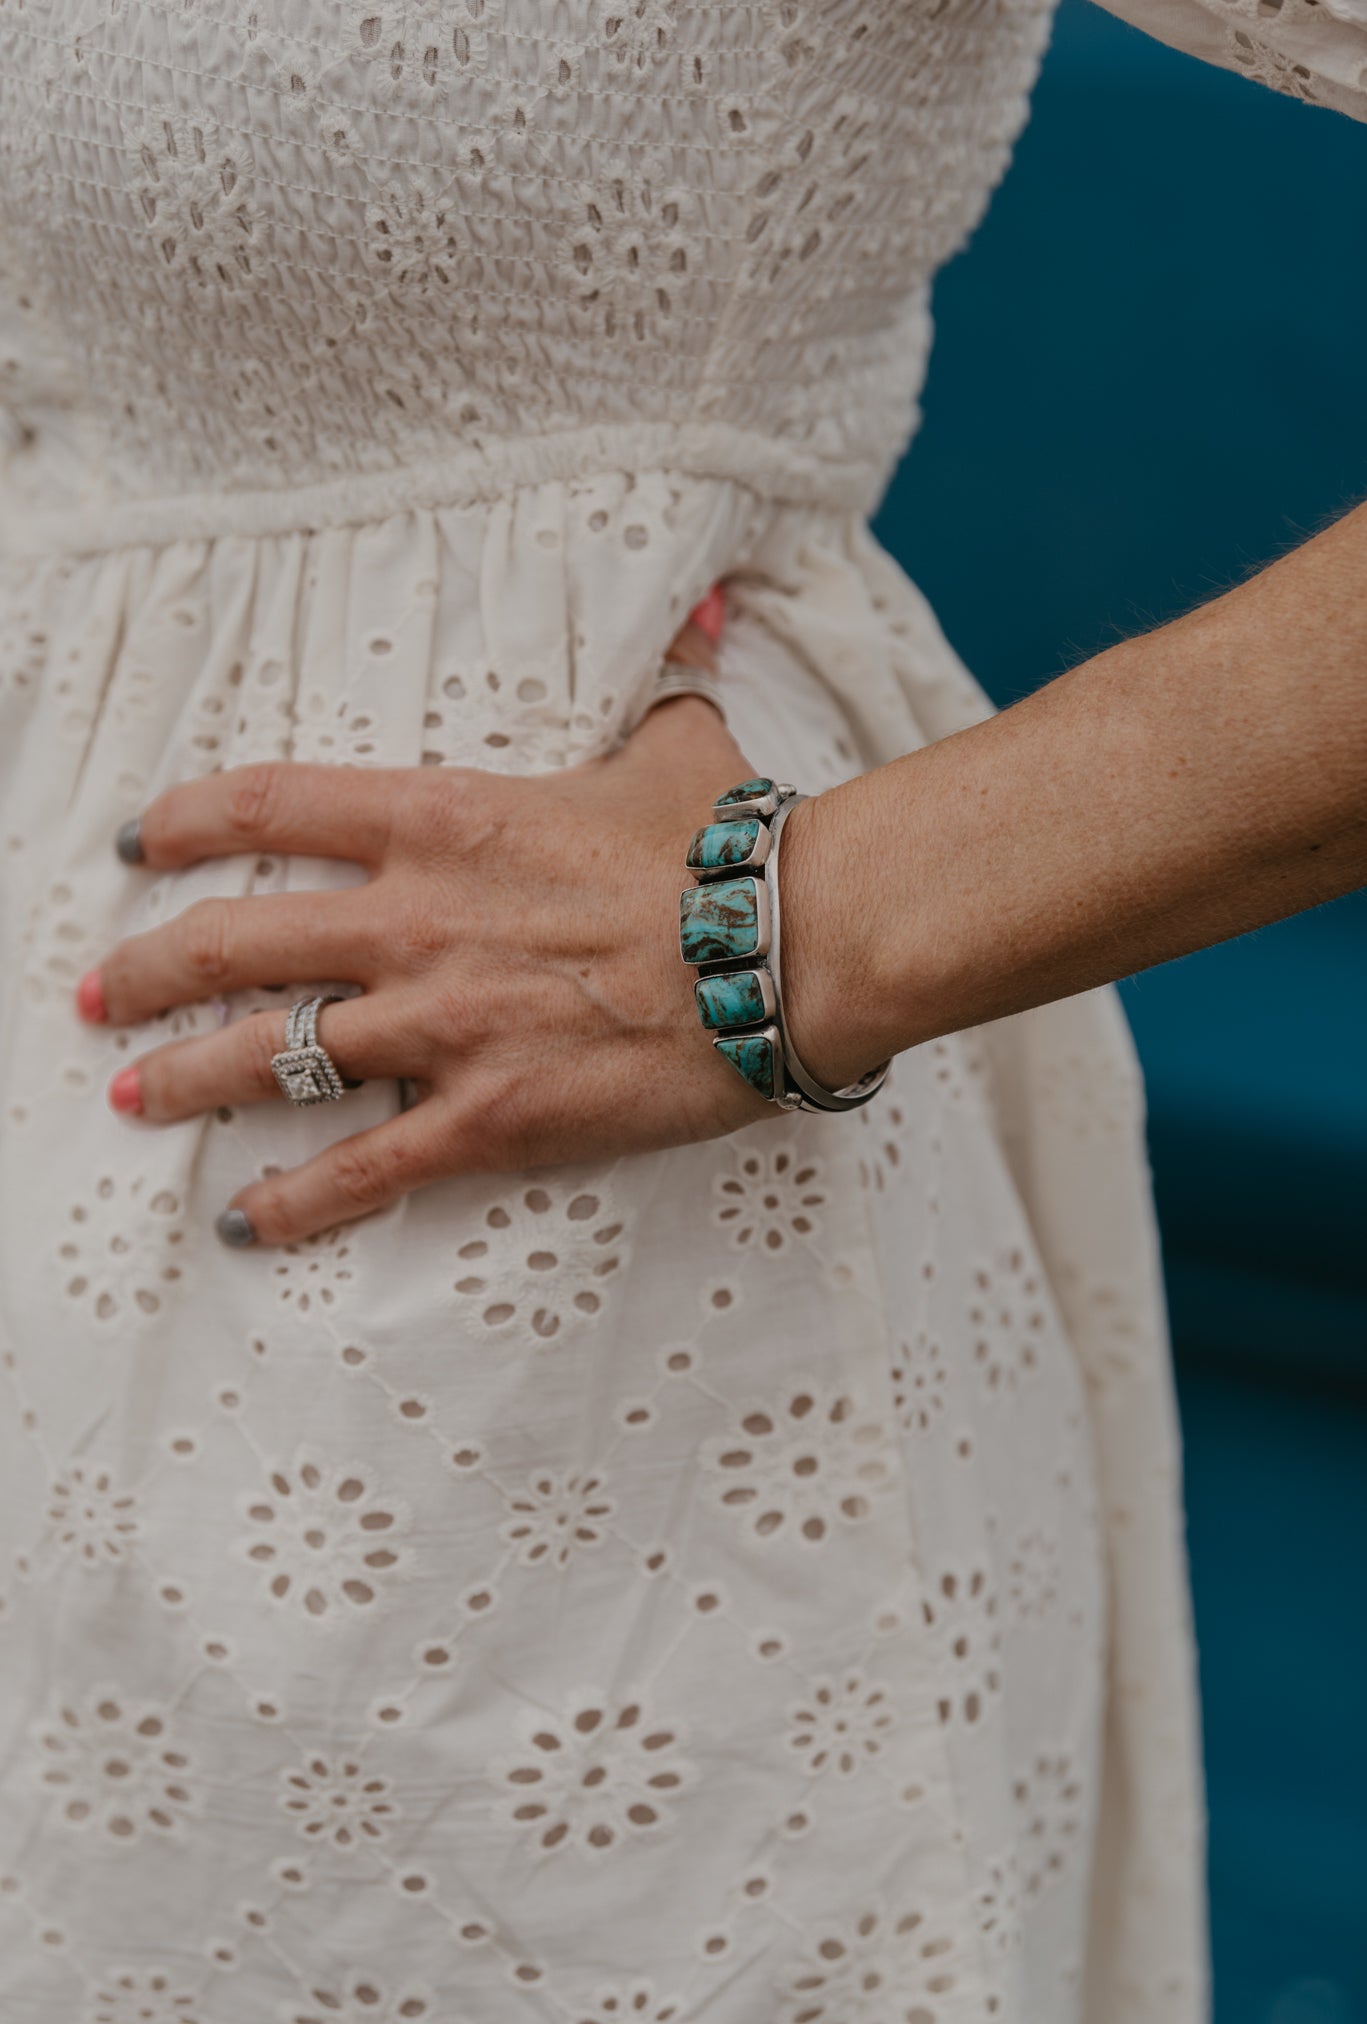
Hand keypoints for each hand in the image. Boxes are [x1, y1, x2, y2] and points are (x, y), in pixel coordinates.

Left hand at [77, 639, 782, 1245]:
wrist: (790, 946)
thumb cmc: (731, 845)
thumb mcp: (679, 745)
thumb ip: (661, 685)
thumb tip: (702, 622)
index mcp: (440, 820)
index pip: (268, 807)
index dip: (182, 823)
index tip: (137, 842)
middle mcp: (412, 922)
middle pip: (233, 942)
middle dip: (146, 970)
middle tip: (99, 993)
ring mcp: (439, 1025)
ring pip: (268, 1058)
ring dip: (186, 1079)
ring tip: (134, 1096)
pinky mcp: (485, 1117)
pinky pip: (360, 1168)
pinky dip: (292, 1202)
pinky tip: (243, 1221)